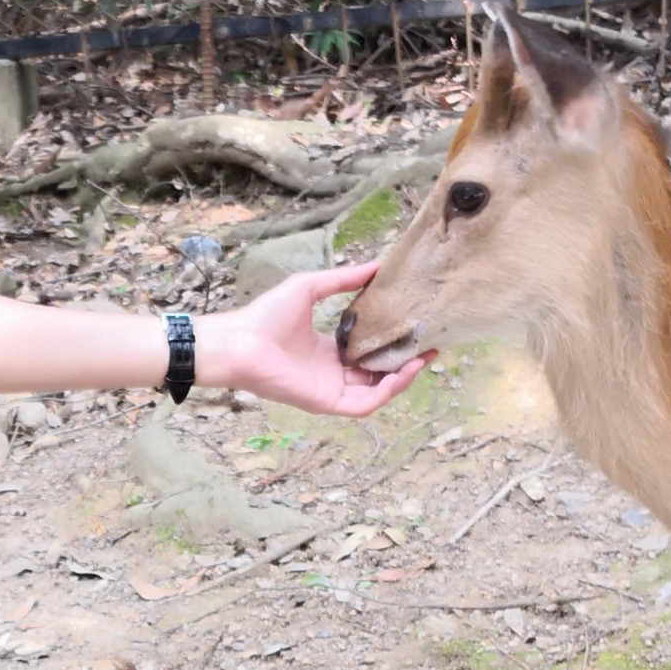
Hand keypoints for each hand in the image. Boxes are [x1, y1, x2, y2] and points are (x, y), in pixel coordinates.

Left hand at [193, 261, 428, 415]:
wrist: (240, 341)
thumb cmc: (266, 315)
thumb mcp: (311, 288)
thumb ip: (342, 279)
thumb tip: (374, 265)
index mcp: (328, 351)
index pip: (369, 353)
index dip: (393, 344)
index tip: (415, 329)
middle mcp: (333, 373)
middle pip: (379, 374)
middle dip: (406, 363)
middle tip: (430, 346)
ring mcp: (331, 390)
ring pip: (377, 391)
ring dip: (402, 378)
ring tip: (422, 358)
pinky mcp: (327, 403)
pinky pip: (365, 404)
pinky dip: (386, 392)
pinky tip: (401, 373)